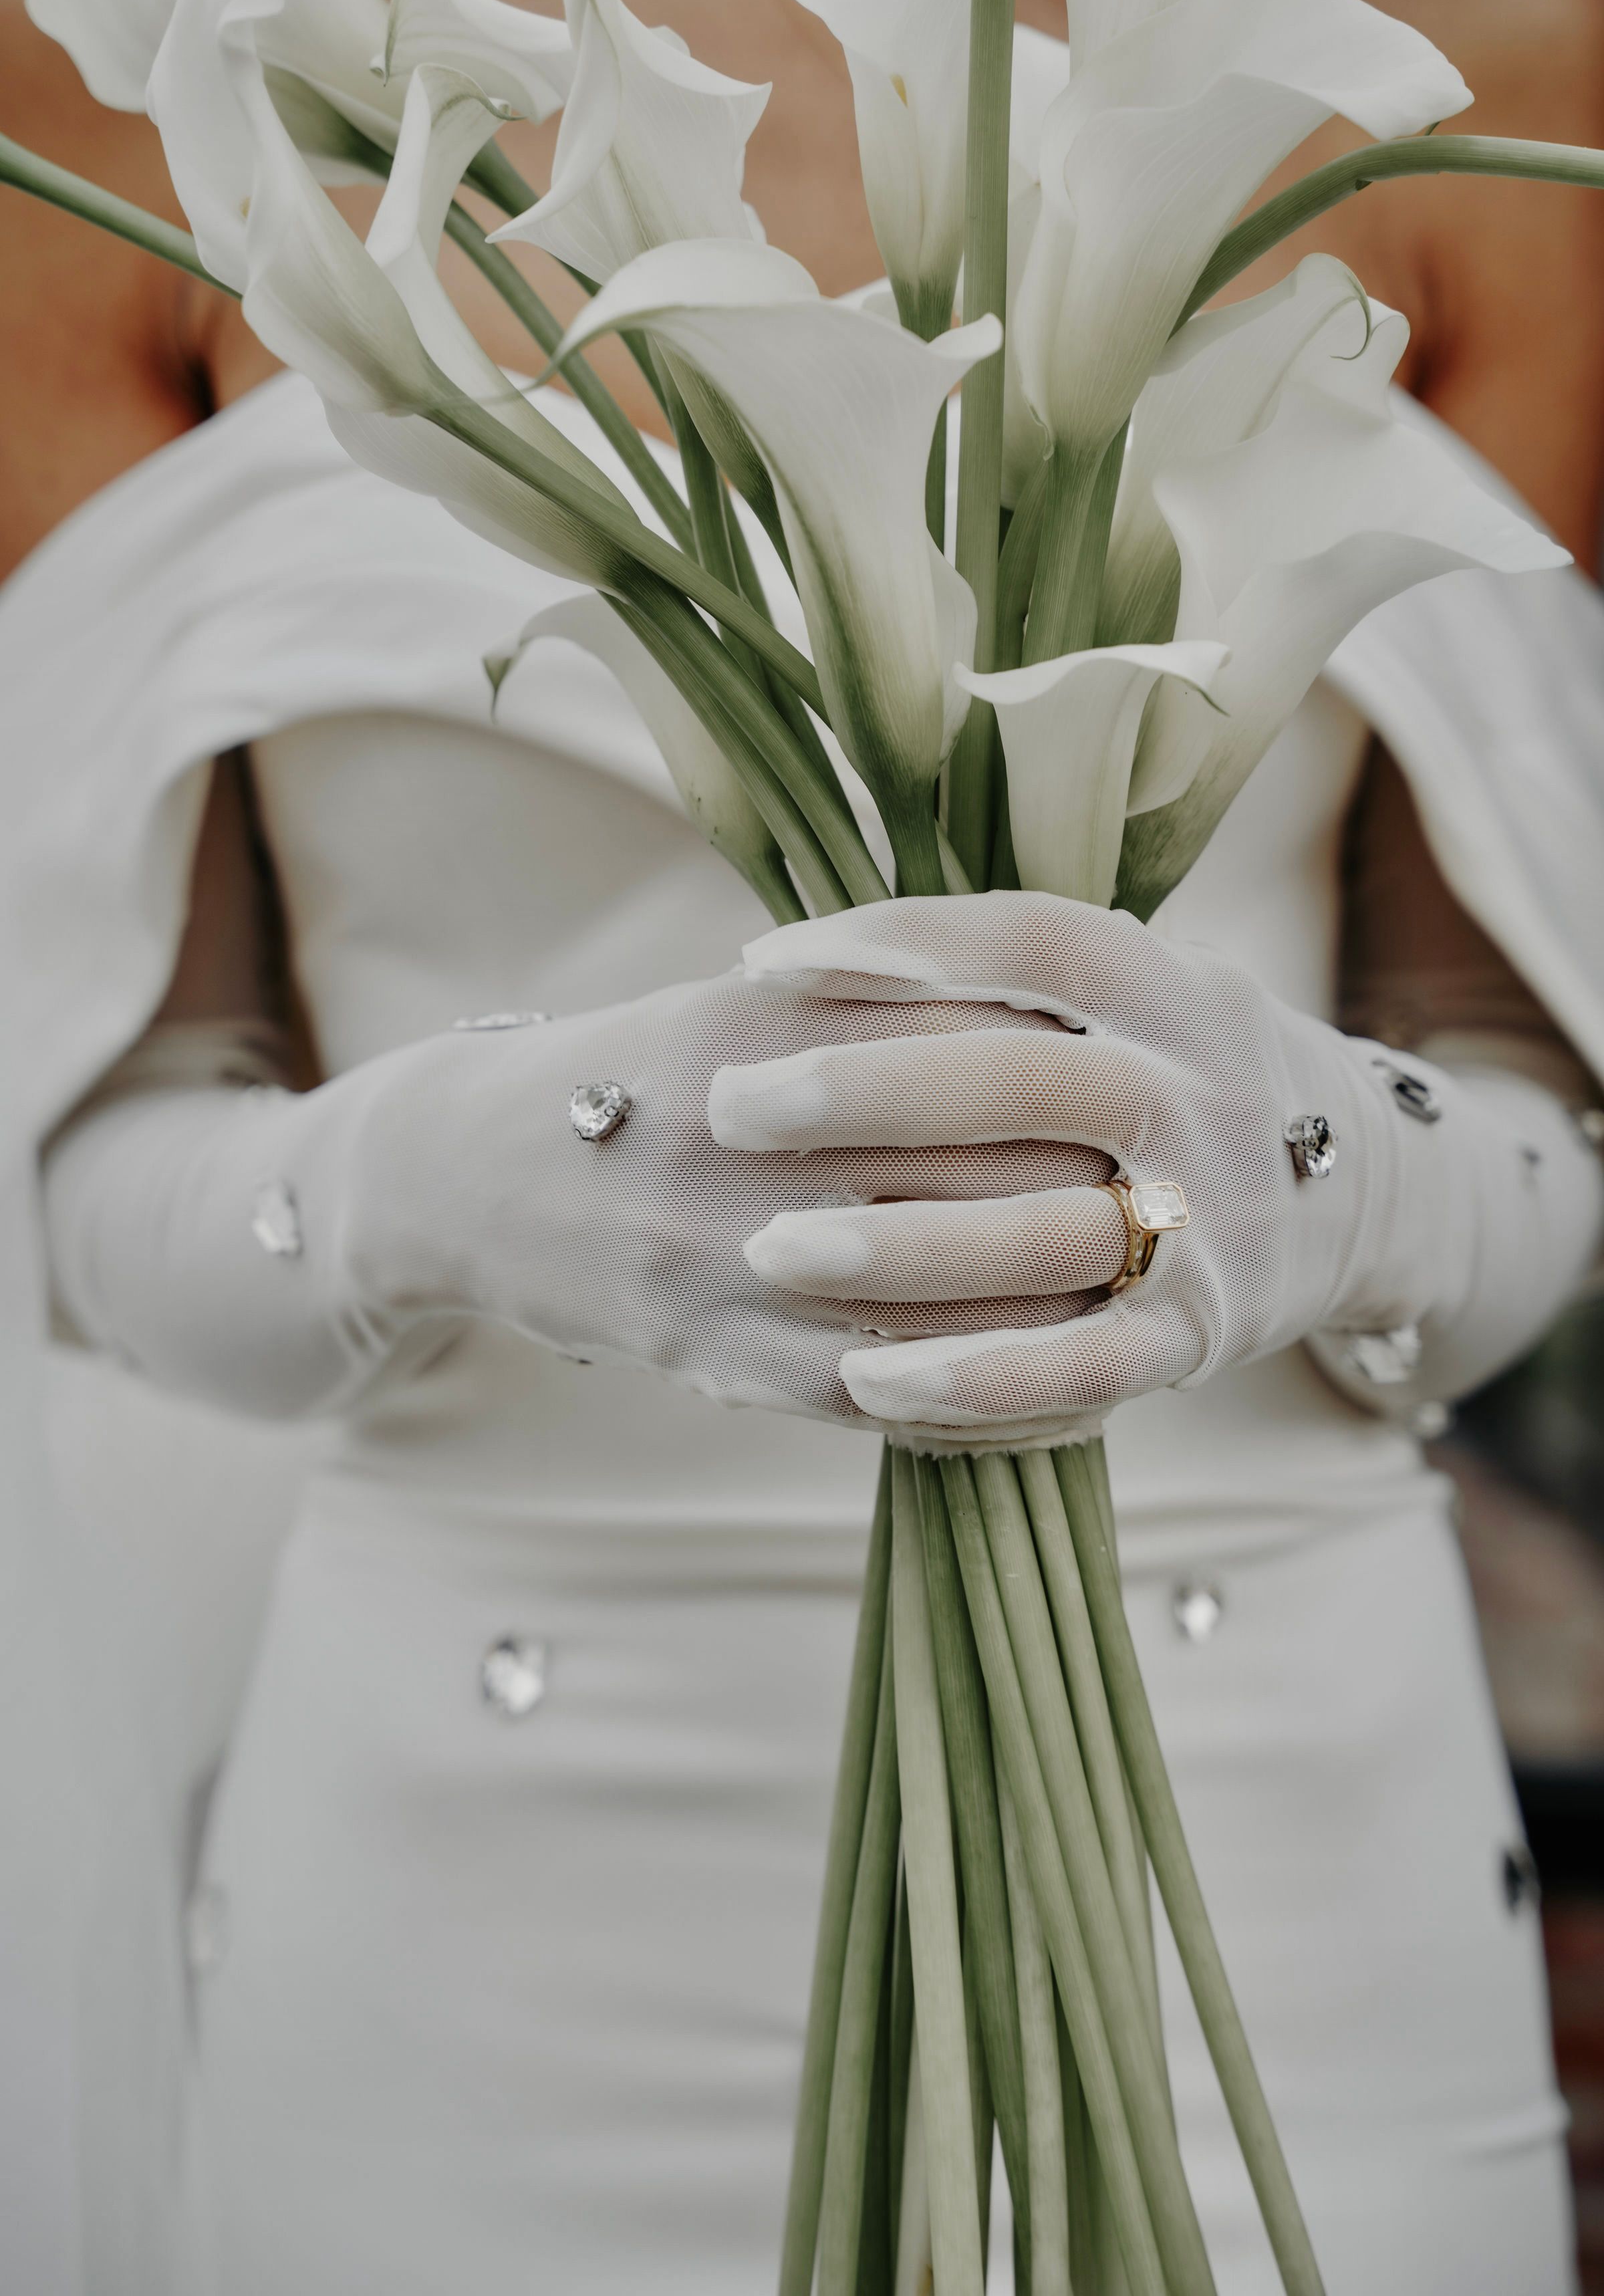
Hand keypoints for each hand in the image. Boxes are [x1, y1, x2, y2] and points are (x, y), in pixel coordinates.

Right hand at [347, 967, 1117, 1428]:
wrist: (471, 1173)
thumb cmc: (637, 1078)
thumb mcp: (743, 1008)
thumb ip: (882, 1006)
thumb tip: (1060, 1024)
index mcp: (769, 1037)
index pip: (973, 1060)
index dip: (1079, 1087)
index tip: (1152, 1097)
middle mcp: (749, 1150)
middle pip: (983, 1184)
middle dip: (1099, 1201)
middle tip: (1182, 1208)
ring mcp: (726, 1265)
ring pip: (946, 1306)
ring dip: (1063, 1317)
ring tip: (1145, 1310)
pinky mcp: (712, 1358)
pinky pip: (882, 1401)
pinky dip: (987, 1405)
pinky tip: (1062, 1401)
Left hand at [708, 893, 1495, 1443]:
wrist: (1370, 1191)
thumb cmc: (1180, 1077)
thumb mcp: (1135, 998)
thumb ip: (1009, 985)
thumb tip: (807, 962)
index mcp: (1174, 987)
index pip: (1028, 942)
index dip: (895, 944)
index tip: (761, 964)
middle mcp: (1202, 1091)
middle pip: (1022, 1080)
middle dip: (862, 1092)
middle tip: (729, 1108)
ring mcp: (1216, 1218)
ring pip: (1049, 1233)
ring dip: (900, 1248)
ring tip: (767, 1248)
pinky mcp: (1205, 1331)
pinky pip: (1084, 1364)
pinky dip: (975, 1378)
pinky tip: (864, 1383)